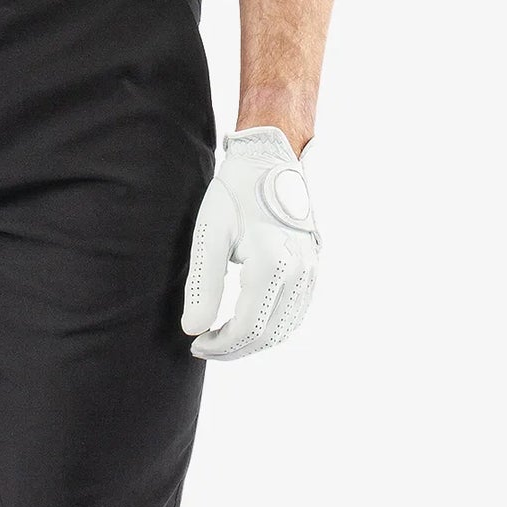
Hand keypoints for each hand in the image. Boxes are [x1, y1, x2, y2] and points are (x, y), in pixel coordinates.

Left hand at [181, 125, 319, 359]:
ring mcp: (311, 271)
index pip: (247, 327)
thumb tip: (193, 329)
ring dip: (254, 341)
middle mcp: (299, 272)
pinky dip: (274, 326)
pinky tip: (250, 322)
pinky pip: (297, 311)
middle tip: (204, 345)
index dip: (220, 344)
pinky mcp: (314, 266)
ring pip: (285, 328)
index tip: (195, 344)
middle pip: (268, 334)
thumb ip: (202, 284)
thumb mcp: (210, 232)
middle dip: (234, 348)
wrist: (269, 159)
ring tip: (223, 338)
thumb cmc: (235, 192)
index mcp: (273, 265)